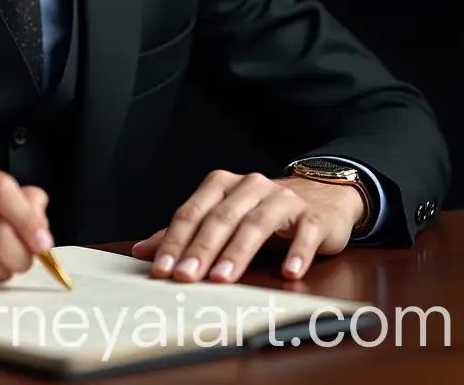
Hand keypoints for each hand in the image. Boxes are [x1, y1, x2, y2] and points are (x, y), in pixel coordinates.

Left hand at [131, 169, 365, 282]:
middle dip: (201, 249)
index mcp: (221, 185)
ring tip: (223, 278)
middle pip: (220, 218)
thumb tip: (142, 250)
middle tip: (186, 277)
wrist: (320, 195)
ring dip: (238, 252)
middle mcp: (250, 186)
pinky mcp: (313, 216)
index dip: (175, 240)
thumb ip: (185, 233)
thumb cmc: (262, 209)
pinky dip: (296, 252)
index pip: (192, 213)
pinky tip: (289, 272)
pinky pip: (304, 232)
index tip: (162, 268)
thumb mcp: (222, 215)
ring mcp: (282, 199)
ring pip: (256, 224)